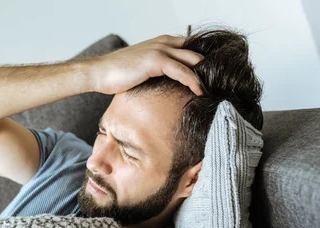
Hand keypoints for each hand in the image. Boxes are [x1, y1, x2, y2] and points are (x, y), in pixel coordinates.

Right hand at [85, 34, 204, 95]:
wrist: (98, 72)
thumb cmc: (117, 74)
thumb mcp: (143, 69)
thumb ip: (159, 71)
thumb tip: (171, 86)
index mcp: (163, 43)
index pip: (192, 48)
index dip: (204, 62)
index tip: (214, 78)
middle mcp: (165, 42)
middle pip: (198, 52)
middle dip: (211, 67)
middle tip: (221, 84)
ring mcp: (161, 49)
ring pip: (194, 60)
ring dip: (207, 75)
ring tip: (216, 90)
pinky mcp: (156, 60)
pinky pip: (182, 71)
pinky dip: (193, 81)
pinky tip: (200, 92)